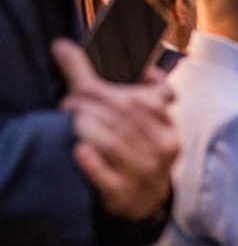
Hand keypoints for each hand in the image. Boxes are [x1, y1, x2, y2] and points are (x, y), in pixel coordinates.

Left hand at [55, 39, 177, 221]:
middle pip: (125, 117)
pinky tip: (79, 149)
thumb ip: (100, 80)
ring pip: (114, 143)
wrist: (147, 199)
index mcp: (167, 126)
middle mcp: (161, 148)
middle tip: (68, 101)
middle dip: (93, 105)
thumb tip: (62, 46)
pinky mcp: (125, 195)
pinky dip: (92, 162)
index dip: (114, 90)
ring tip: (69, 119)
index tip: (85, 85)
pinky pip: (107, 176)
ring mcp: (145, 173)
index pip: (146, 100)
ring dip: (87, 128)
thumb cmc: (139, 148)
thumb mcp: (140, 119)